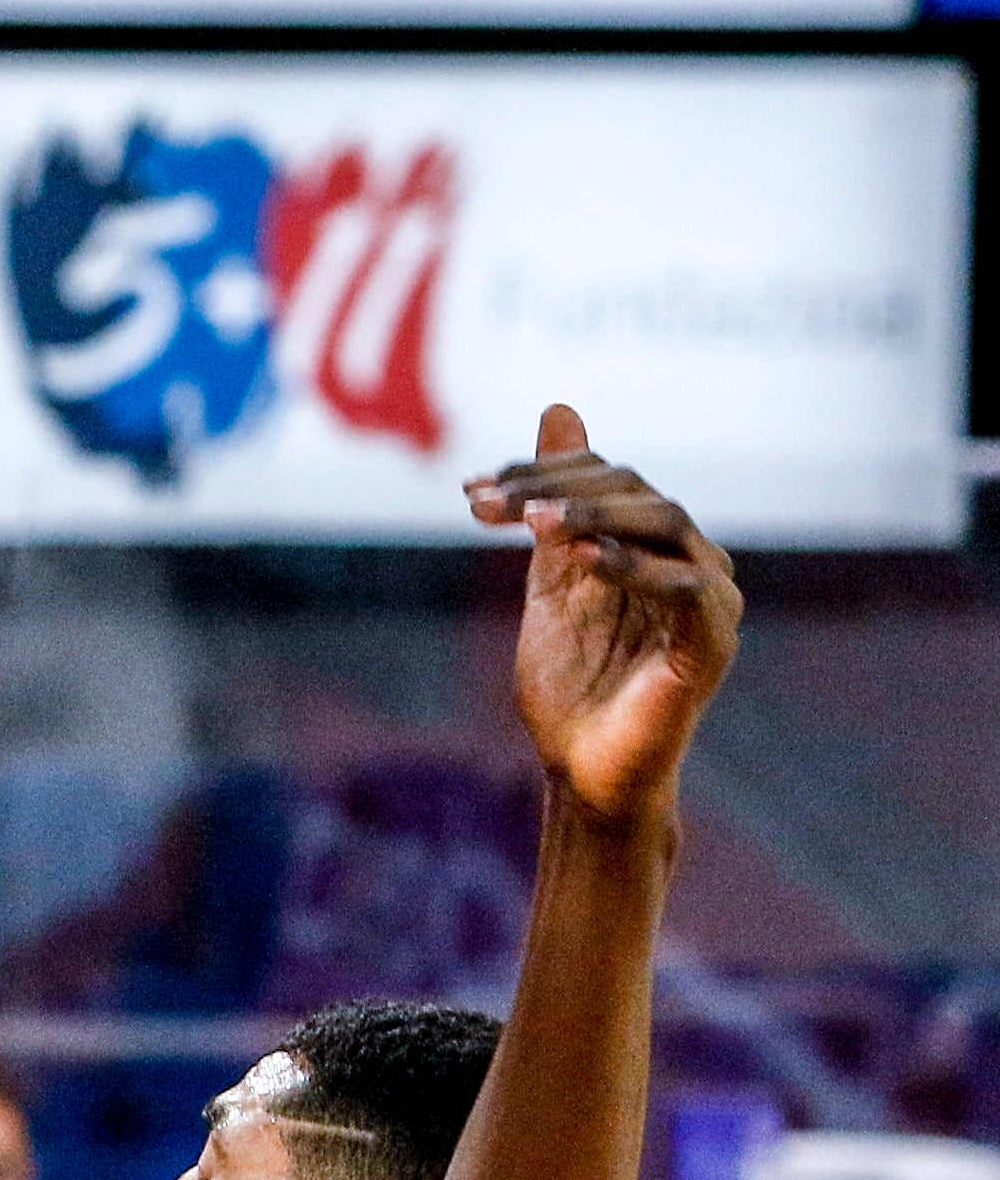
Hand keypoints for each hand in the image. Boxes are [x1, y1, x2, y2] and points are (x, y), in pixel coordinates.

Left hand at [466, 405, 740, 824]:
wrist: (583, 768)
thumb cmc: (572, 682)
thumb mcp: (552, 580)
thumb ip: (554, 508)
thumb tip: (560, 410)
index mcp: (653, 543)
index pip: (607, 480)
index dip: (541, 476)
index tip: (469, 491)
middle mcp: (691, 560)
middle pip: (636, 490)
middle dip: (556, 489)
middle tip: (489, 501)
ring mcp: (709, 599)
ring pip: (666, 523)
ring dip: (595, 516)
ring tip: (535, 522)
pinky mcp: (711, 643)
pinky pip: (687, 589)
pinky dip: (637, 568)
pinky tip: (584, 561)